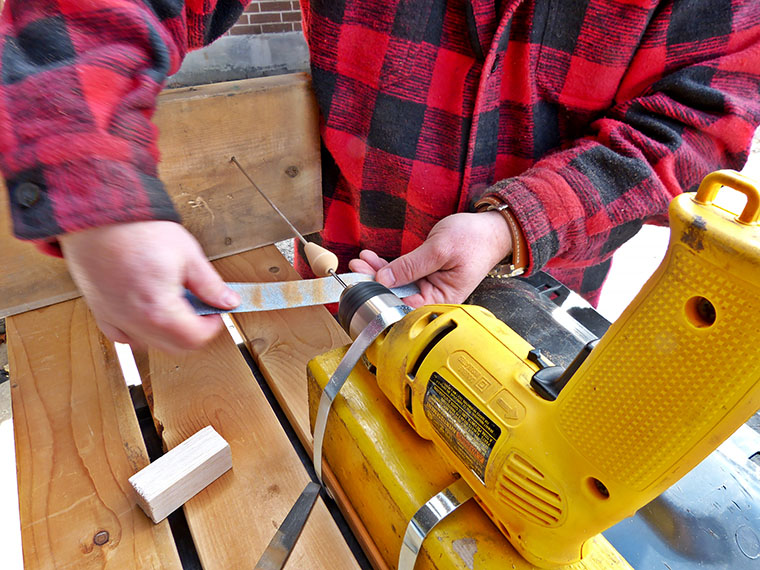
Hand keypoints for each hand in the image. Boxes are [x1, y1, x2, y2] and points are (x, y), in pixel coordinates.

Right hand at [59, 221, 239, 352]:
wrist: (98, 216)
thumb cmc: (138, 230)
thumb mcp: (187, 254)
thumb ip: (210, 284)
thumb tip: (227, 300)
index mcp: (158, 309)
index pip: (194, 339)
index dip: (212, 326)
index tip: (216, 312)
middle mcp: (134, 320)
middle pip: (174, 347)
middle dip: (193, 332)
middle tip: (200, 308)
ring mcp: (114, 318)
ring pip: (149, 344)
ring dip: (168, 333)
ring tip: (175, 304)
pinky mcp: (101, 311)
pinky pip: (122, 336)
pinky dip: (139, 332)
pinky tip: (149, 313)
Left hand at [348, 211, 511, 306]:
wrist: (490, 227)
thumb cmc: (474, 239)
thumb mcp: (440, 249)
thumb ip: (412, 265)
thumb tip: (384, 280)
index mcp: (444, 298)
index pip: (408, 305)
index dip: (384, 296)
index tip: (366, 284)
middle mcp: (435, 296)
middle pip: (399, 295)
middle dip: (376, 282)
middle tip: (357, 269)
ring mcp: (429, 285)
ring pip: (397, 283)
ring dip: (378, 272)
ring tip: (361, 261)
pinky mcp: (425, 274)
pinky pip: (402, 274)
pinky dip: (387, 267)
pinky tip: (372, 259)